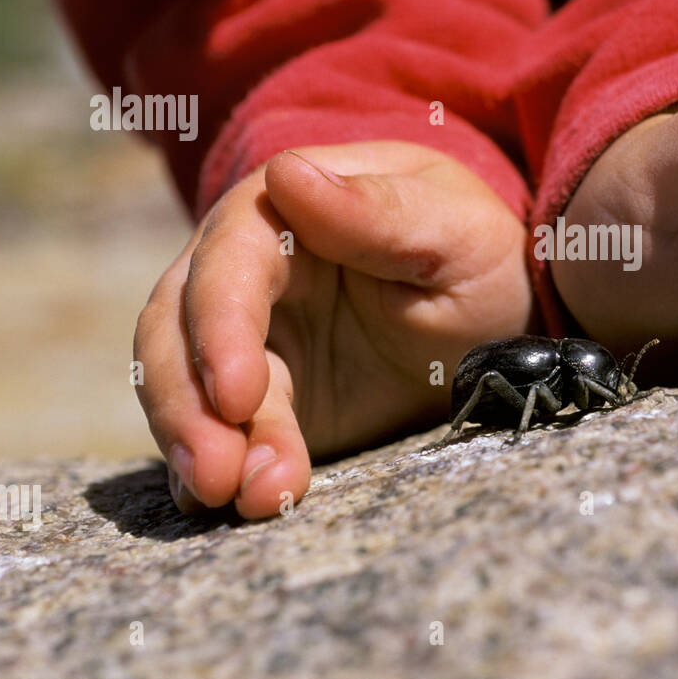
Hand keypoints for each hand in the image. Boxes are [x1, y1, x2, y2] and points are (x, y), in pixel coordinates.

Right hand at [134, 141, 531, 518]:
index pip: (228, 260)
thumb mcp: (455, 231)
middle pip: (177, 326)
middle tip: (218, 474)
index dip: (220, 326)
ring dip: (201, 446)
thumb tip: (287, 174)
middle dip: (186, 404)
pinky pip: (218, 435)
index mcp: (288, 209)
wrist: (500, 319)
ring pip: (184, 387)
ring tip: (255, 499)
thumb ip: (380, 212)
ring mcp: (248, 340)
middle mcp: (248, 271)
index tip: (238, 396)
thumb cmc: (479, 256)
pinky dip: (219, 473)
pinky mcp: (261, 403)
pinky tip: (244, 503)